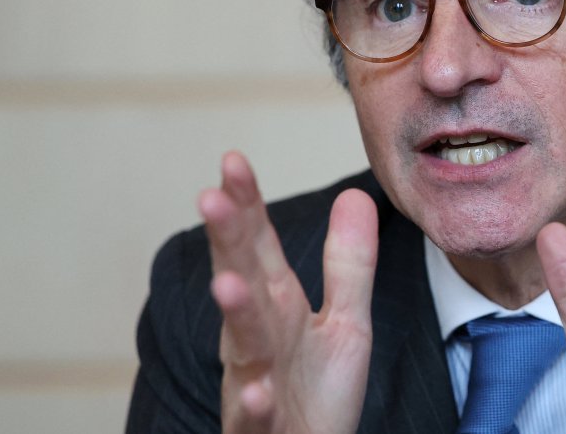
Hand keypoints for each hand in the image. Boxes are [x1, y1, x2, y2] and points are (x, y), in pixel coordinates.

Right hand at [199, 152, 378, 433]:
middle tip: (211, 196)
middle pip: (241, 281)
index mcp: (276, 307)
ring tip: (227, 283)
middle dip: (227, 242)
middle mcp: (257, 339)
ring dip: (235, 316)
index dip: (246, 204)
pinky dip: (255, 404)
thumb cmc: (318, 396)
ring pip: (241, 346)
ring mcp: (254, 384)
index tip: (233, 159)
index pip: (258, 246)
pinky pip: (255, 418)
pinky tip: (259, 390)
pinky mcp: (260, 431)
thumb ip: (347, 264)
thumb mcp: (346, 323)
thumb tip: (354, 195)